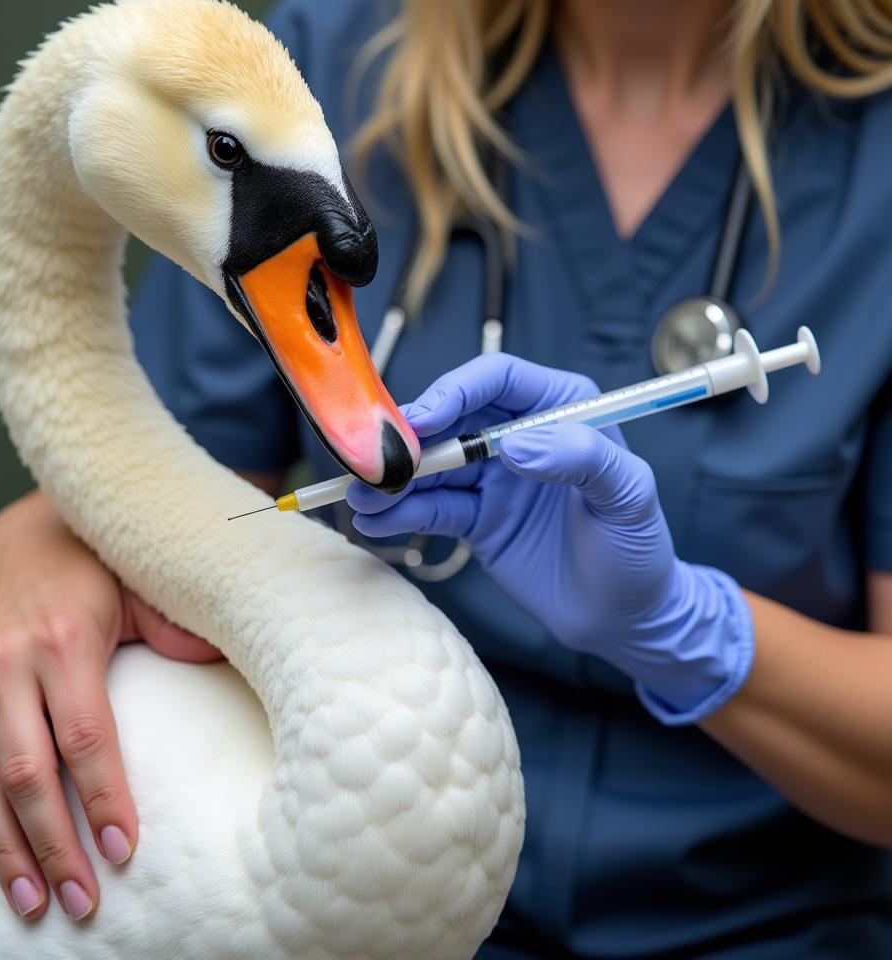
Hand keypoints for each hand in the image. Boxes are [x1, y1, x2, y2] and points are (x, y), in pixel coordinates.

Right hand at [0, 491, 220, 919]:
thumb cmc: (98, 566)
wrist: (26, 532)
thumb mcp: (145, 588)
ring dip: (3, 848)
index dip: (106, 799)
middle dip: (55, 845)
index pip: (87, 739)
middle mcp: (7, 663)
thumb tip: (227, 667)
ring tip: (32, 899)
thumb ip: (179, 633)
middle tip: (79, 901)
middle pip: (28, 775)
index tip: (124, 850)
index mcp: (66, 640)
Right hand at [347, 354, 752, 723]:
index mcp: (562, 409)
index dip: (456, 391)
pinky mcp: (476, 517)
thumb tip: (515, 443)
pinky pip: (432, 508)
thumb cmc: (638, 551)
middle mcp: (520, 434)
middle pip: (453, 419)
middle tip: (374, 460)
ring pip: (433, 466)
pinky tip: (374, 524)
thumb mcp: (629, 498)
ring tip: (359, 497)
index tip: (425, 420)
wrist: (625, 618)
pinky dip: (401, 514)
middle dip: (410, 439)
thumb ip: (582, 460)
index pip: (498, 379)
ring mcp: (494, 477)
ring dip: (394, 480)